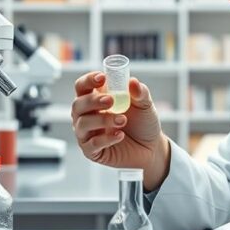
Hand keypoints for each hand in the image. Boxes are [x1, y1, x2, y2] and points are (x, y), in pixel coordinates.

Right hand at [71, 71, 170, 190]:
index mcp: (95, 99)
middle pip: (78, 104)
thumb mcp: (145, 105)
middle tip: (111, 100)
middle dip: (93, 101)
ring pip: (83, 124)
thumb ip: (140, 93)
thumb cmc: (143, 123)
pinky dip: (106, 139)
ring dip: (102, 120)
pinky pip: (91, 144)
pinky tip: (120, 135)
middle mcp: (87, 115)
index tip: (102, 78)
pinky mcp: (92, 151)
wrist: (151, 147)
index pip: (82, 86)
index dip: (88, 80)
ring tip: (122, 120)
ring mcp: (87, 134)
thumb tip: (133, 82)